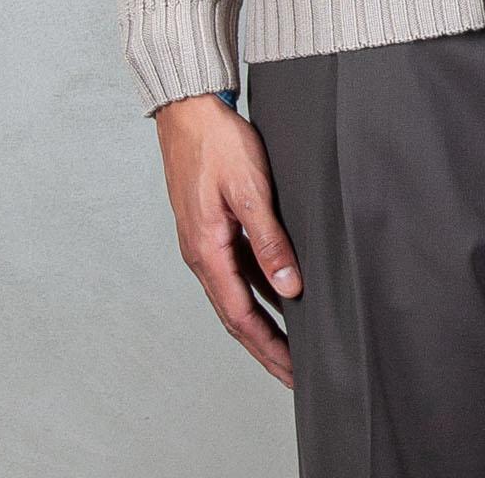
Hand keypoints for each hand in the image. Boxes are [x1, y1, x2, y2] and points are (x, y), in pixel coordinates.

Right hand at [153, 92, 303, 385]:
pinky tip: (280, 294)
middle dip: (266, 348)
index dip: (269, 348)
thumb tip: (290, 288)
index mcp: (207, 252)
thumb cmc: (218, 143)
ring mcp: (205, 241)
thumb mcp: (251, 189)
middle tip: (296, 375)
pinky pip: (237, 270)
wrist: (189, 110)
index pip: (241, 317)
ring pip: (237, 295)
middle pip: (237, 315)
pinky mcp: (211, 227)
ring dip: (263, 322)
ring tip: (292, 344)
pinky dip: (258, 290)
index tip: (294, 372)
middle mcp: (202, 255)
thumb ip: (270, 241)